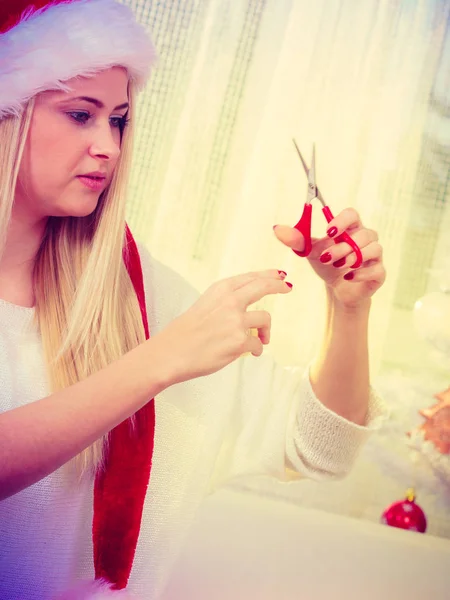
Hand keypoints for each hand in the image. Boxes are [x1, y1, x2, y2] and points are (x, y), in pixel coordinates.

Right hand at [154, 270, 291, 384]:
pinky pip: (258, 343)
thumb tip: (245, 309)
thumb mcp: (203, 305)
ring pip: (265, 319)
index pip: (250, 278)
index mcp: (220, 290)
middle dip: (279, 286)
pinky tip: (252, 353)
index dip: (267, 275)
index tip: (279, 275)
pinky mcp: (239, 341)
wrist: (170, 354)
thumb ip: (225, 302)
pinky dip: (257, 349)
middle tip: (287, 288)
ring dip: (266, 331)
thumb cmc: (183, 334)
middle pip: (264, 287)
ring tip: (262, 340)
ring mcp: (236, 321)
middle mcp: (230, 301)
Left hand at [273, 208, 385, 307]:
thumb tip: (276, 229)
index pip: (352, 214)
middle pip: (363, 234)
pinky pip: (377, 269)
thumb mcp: (309, 251)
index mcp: (350, 228)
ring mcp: (375, 255)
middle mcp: (366, 238)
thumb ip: (296, 240)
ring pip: (373, 249)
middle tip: (326, 258)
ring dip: (353, 257)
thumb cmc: (326, 263)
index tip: (329, 231)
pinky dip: (362, 273)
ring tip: (338, 266)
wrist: (337, 288)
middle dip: (343, 247)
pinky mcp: (379, 273)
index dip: (342, 220)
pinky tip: (348, 277)